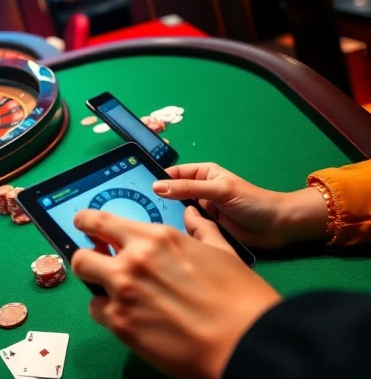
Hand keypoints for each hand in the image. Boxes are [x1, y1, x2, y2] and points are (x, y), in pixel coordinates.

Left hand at [71, 209, 280, 378]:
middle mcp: (133, 260)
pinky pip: (98, 311)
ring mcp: (123, 292)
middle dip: (87, 257)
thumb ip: (201, 230)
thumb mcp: (222, 252)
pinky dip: (108, 312)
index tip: (83, 224)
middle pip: (82, 254)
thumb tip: (193, 214)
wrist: (248, 343)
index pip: (101, 221)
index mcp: (157, 238)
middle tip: (99, 263)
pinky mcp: (120, 324)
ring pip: (86, 282)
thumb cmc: (241, 298)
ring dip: (98, 285)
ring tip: (117, 293)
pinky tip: (129, 316)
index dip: (86, 222)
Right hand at [153, 163, 327, 247]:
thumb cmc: (253, 201)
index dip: (154, 179)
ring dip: (165, 219)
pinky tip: (164, 238)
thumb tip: (157, 186)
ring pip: (175, 213)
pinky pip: (185, 229)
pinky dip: (176, 233)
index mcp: (201, 174)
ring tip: (147, 226)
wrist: (278, 227)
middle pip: (170, 195)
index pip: (171, 174)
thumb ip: (188, 187)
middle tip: (137, 212)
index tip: (134, 189)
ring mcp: (200, 212)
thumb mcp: (219, 190)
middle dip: (156, 202)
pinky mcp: (204, 230)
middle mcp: (197, 192)